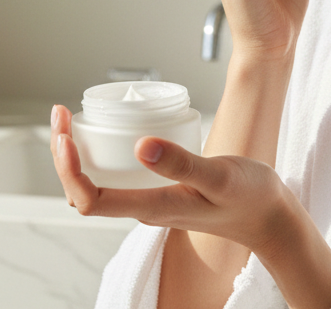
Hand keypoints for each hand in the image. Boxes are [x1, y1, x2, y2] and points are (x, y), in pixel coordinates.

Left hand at [49, 104, 292, 253]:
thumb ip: (182, 164)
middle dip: (62, 154)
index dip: (68, 169)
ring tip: (69, 121)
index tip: (65, 134)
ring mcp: (149, 201)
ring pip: (94, 185)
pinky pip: (113, 178)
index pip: (88, 198)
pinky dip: (96, 156)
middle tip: (61, 114)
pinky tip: (102, 133)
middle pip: (82, 191)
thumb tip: (139, 147)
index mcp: (151, 208)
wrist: (269, 216)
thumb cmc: (248, 197)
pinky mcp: (158, 190)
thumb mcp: (220, 176)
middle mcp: (143, 208)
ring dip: (74, 156)